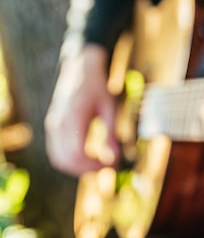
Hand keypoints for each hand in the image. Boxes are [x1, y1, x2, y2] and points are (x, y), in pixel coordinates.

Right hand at [44, 44, 119, 175]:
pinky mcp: (52, 126)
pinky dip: (70, 160)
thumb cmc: (97, 86)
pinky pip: (56, 151)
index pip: (78, 153)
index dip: (94, 165)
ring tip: (98, 164)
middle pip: (66, 160)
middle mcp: (58, 123)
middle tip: (106, 168)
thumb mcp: (110, 107)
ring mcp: (52, 125)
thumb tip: (116, 158)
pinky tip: (87, 158)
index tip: (112, 165)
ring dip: (77, 168)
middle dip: (86, 169)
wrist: (80, 67)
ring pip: (58, 159)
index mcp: (73, 118)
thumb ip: (112, 133)